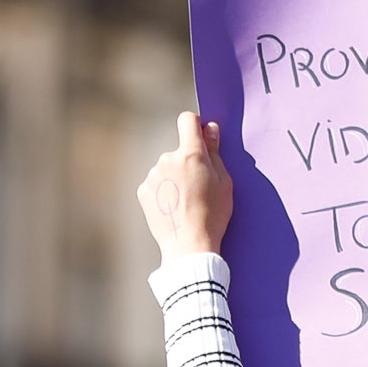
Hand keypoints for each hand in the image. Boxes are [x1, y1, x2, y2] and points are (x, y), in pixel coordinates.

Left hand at [139, 110, 233, 258]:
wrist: (189, 246)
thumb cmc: (212, 216)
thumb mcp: (224, 183)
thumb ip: (215, 152)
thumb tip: (209, 129)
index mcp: (191, 155)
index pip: (188, 120)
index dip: (195, 126)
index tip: (200, 138)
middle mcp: (168, 159)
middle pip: (178, 151)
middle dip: (187, 163)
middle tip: (199, 188)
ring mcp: (153, 175)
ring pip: (166, 168)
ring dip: (174, 178)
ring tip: (186, 202)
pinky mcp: (143, 191)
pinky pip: (155, 183)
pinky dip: (163, 192)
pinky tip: (173, 208)